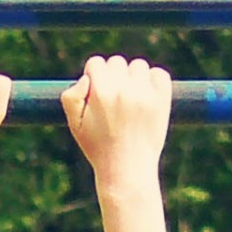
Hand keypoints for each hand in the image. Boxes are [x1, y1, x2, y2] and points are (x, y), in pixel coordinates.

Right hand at [62, 55, 171, 184]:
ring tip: (130, 100)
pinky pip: (159, 74)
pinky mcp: (161, 100)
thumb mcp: (74, 125)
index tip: (97, 94)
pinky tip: (146, 97)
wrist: (127, 169)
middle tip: (114, 101)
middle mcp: (123, 90)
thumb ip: (70, 97)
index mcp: (100, 92)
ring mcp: (145, 94)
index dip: (94, 77)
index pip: (96, 63)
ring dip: (133, 78)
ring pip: (138, 66)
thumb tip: (86, 78)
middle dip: (113, 77)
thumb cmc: (98, 147)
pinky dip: (153, 81)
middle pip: (117, 62)